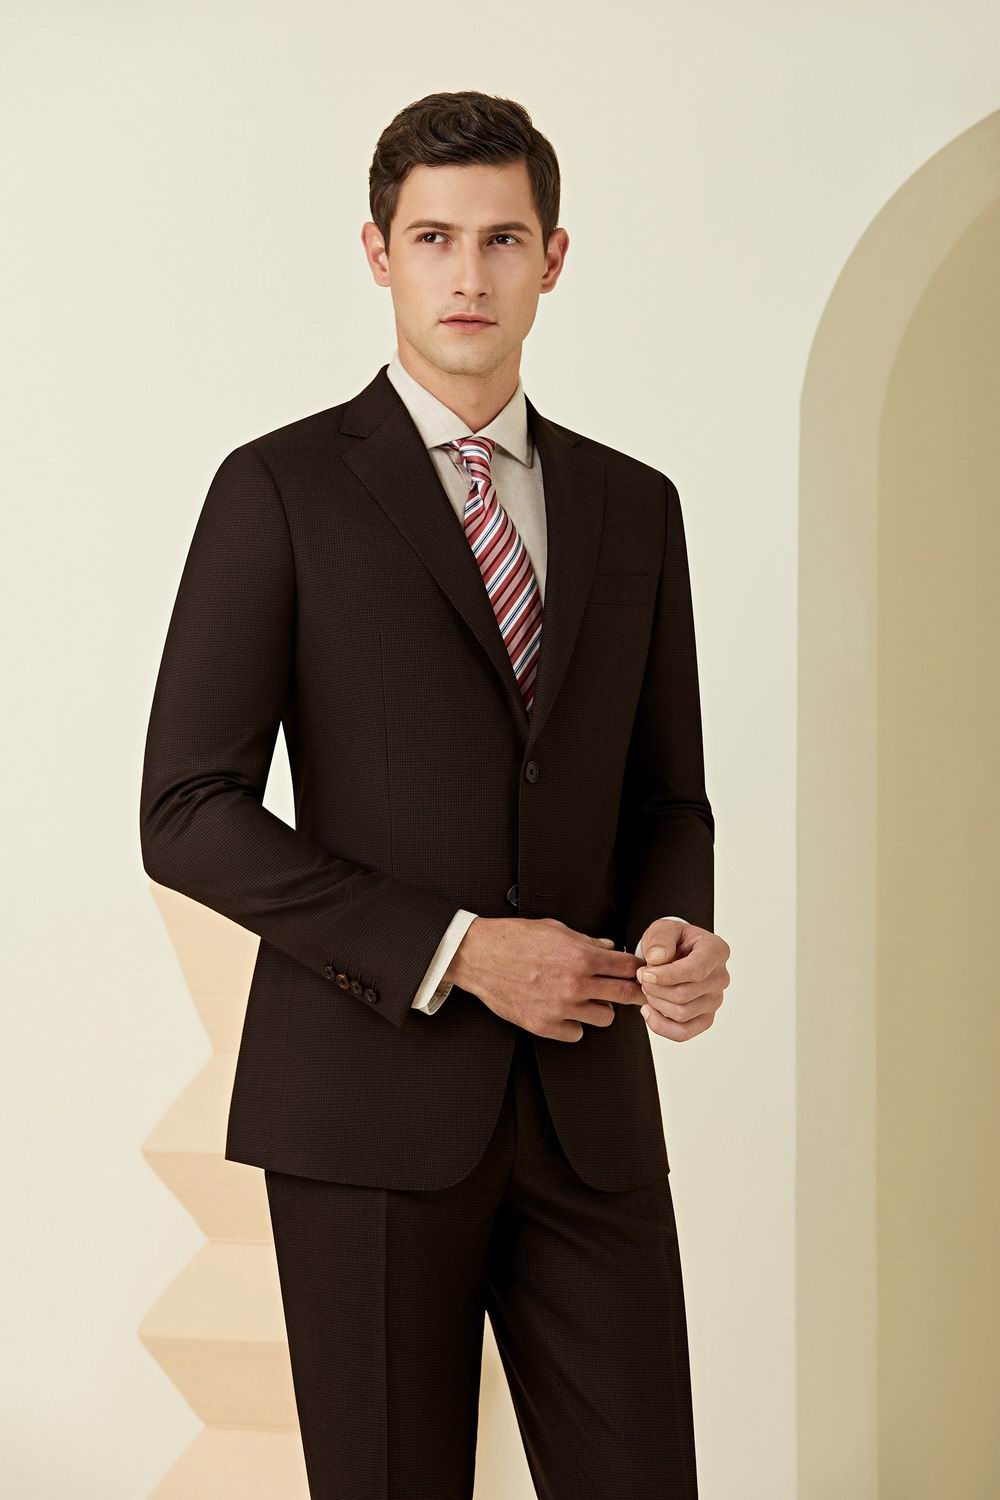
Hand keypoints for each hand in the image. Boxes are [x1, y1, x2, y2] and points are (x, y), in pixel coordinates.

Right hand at [445, 916, 645, 1041]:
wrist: (478, 956)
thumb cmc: (514, 939)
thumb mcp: (555, 929)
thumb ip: (586, 941)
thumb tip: (609, 948)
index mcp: (581, 957)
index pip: (627, 967)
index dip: (637, 969)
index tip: (640, 972)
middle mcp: (575, 985)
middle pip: (625, 994)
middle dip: (633, 991)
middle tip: (632, 990)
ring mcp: (560, 1008)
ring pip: (605, 1018)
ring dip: (600, 1008)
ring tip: (587, 998)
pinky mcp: (544, 1026)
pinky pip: (576, 1033)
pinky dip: (574, 1024)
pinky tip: (565, 1011)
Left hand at [635, 918, 729, 1041]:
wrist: (675, 954)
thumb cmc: (672, 941)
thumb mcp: (663, 929)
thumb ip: (660, 939)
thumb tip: (658, 960)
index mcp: (716, 951)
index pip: (695, 970)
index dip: (666, 976)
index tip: (645, 974)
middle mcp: (720, 978)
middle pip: (684, 994)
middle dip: (655, 988)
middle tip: (642, 977)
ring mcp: (715, 1000)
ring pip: (682, 1014)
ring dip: (656, 1004)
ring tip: (648, 989)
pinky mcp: (705, 1018)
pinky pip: (683, 1033)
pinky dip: (661, 1025)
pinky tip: (649, 1010)